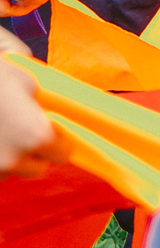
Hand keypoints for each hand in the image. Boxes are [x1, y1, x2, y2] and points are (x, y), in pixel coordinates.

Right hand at [0, 33, 59, 177]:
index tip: (50, 129)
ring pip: (9, 171)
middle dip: (32, 151)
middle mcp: (13, 161)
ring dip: (8, 156)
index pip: (63, 152)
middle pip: (35, 167)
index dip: (58, 140)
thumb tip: (57, 99)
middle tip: (21, 128)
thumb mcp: (25, 76)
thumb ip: (49, 93)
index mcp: (36, 136)